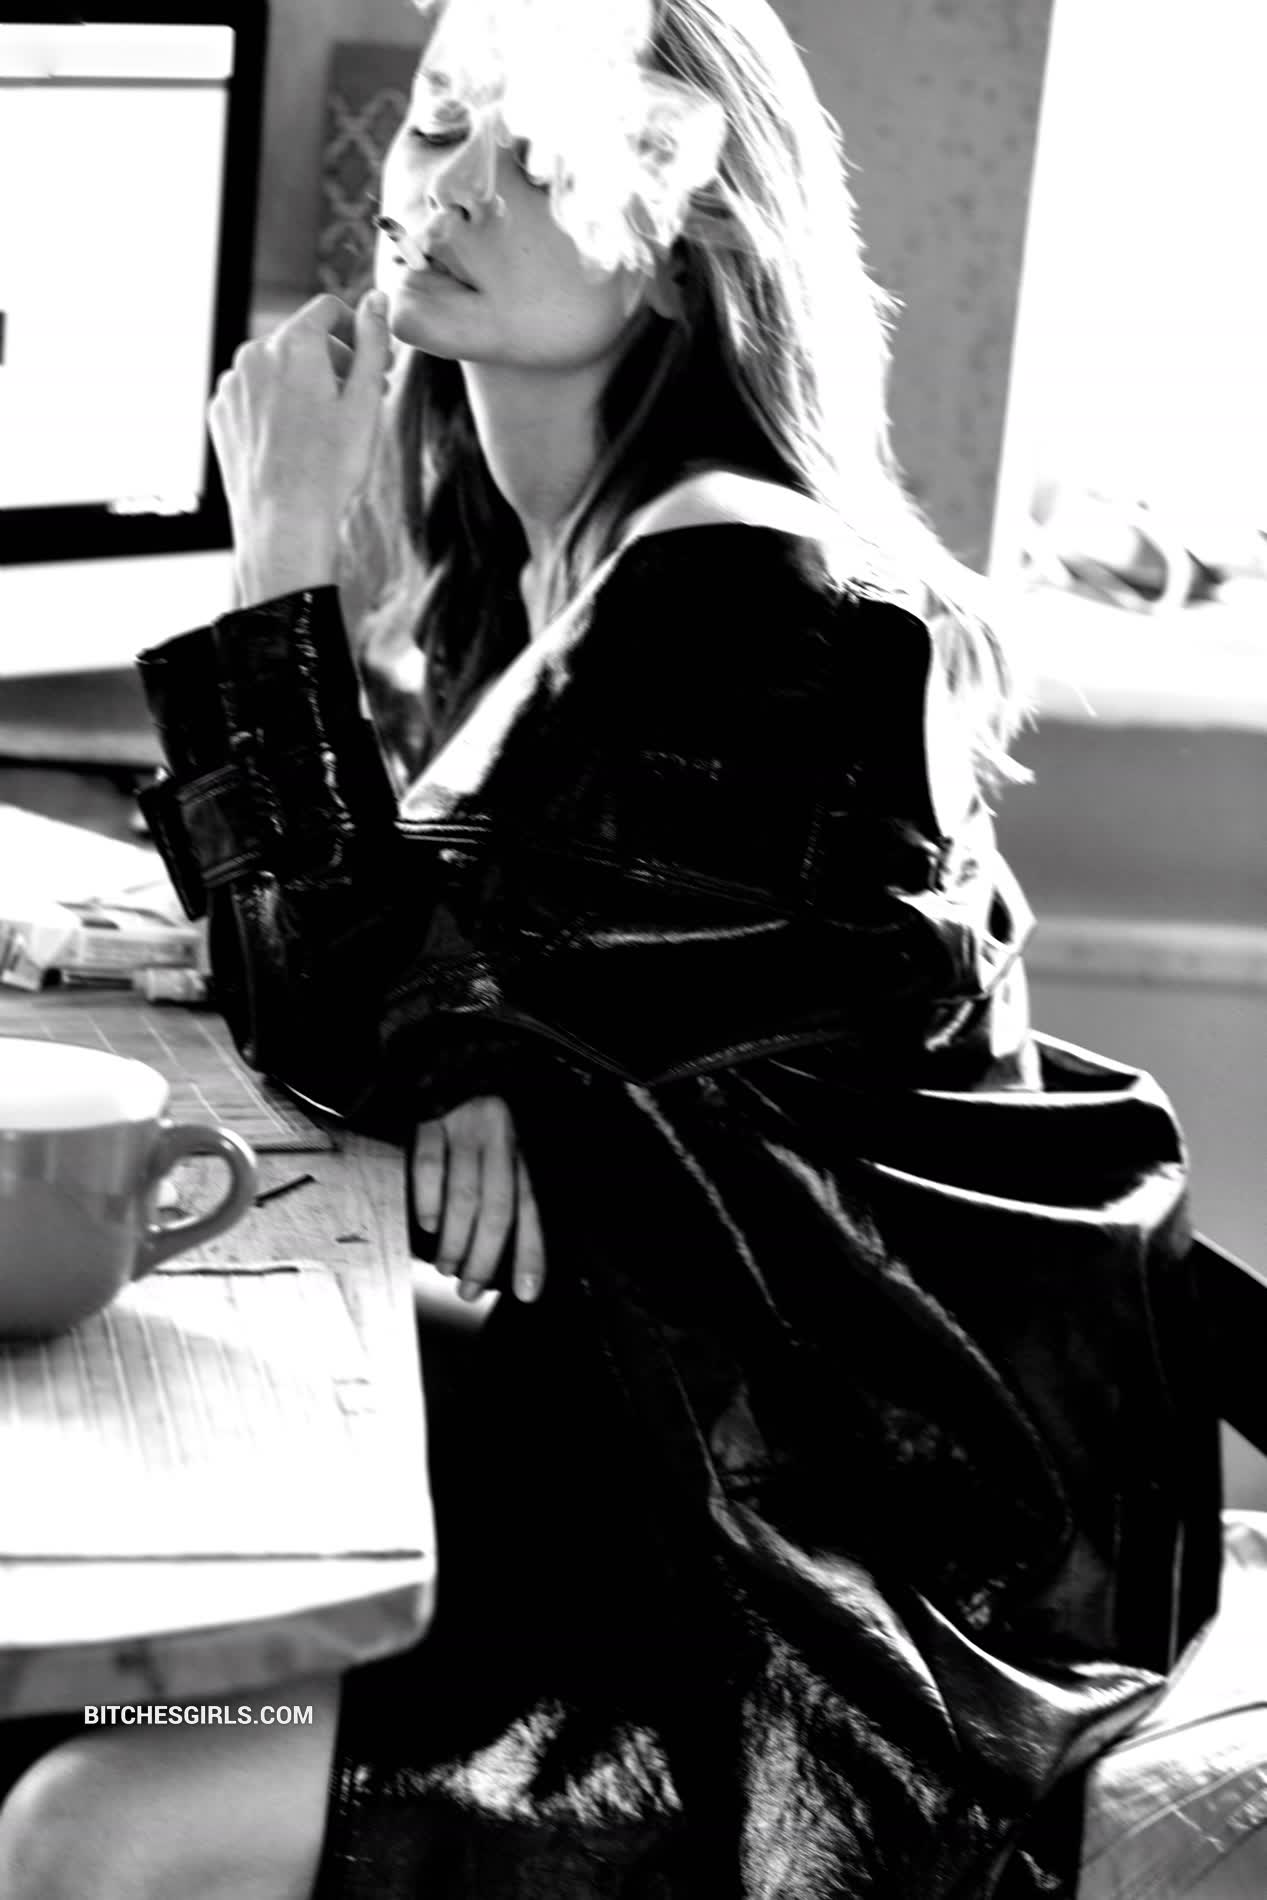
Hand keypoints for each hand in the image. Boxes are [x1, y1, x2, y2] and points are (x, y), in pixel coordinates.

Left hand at [208, 291, 391, 606]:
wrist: (284, 520)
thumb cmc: (330, 466)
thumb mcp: (365, 400)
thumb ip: (373, 342)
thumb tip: (376, 300)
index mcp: (293, 344)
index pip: (327, 310)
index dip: (355, 331)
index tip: (370, 361)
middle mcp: (255, 354)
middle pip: (301, 340)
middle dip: (333, 362)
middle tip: (360, 399)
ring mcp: (232, 384)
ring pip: (276, 368)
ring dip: (304, 384)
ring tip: (326, 426)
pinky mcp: (221, 413)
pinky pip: (254, 395)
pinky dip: (277, 405)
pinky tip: (295, 440)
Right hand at [411, 1097, 545, 1304]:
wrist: (441, 1066)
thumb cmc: (469, 1125)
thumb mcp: (494, 1155)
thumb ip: (498, 1197)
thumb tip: (496, 1260)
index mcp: (519, 1150)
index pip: (530, 1208)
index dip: (531, 1253)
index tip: (528, 1293)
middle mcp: (498, 1138)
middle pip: (497, 1209)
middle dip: (484, 1257)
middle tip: (469, 1289)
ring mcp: (464, 1127)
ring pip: (465, 1195)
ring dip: (455, 1240)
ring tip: (446, 1267)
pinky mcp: (430, 1118)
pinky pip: (430, 1164)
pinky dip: (428, 1200)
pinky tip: (427, 1225)